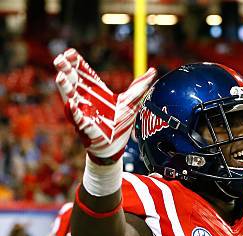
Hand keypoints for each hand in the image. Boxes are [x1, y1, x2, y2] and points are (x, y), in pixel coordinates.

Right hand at [54, 49, 155, 163]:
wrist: (116, 146)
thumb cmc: (119, 122)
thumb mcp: (132, 102)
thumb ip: (140, 86)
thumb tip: (152, 71)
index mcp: (95, 91)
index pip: (84, 73)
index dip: (76, 63)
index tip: (70, 52)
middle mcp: (86, 100)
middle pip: (73, 82)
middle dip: (66, 70)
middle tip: (60, 59)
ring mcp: (83, 112)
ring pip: (71, 98)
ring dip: (65, 87)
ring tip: (60, 76)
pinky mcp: (86, 127)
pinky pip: (78, 119)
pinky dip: (74, 111)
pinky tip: (71, 103)